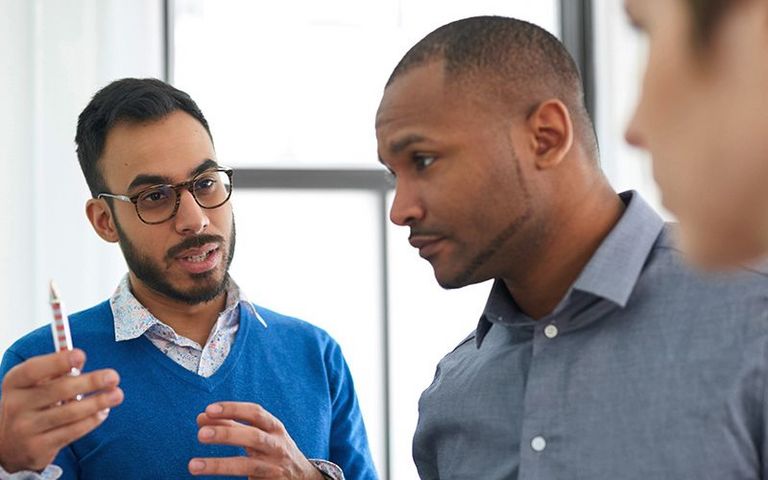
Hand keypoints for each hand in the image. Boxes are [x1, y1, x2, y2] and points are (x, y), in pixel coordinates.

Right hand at [0, 349, 123, 472]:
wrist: (8, 445)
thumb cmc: (30, 405)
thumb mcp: (33, 386)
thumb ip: (54, 373)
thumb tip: (80, 361)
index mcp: (15, 383)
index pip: (34, 370)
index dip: (58, 362)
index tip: (81, 355)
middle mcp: (16, 405)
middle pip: (58, 390)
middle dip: (90, 382)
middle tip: (113, 377)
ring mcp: (26, 428)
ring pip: (70, 413)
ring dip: (98, 402)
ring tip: (117, 394)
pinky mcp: (38, 448)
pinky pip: (72, 432)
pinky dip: (91, 421)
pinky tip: (103, 412)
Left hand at [188, 402, 323, 478]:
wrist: (302, 477)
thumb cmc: (273, 449)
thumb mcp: (259, 433)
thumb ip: (232, 424)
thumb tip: (202, 417)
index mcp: (275, 428)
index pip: (255, 413)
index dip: (233, 409)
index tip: (209, 409)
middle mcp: (277, 446)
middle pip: (253, 437)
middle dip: (227, 434)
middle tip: (200, 434)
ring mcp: (273, 468)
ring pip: (247, 466)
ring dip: (219, 464)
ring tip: (193, 465)